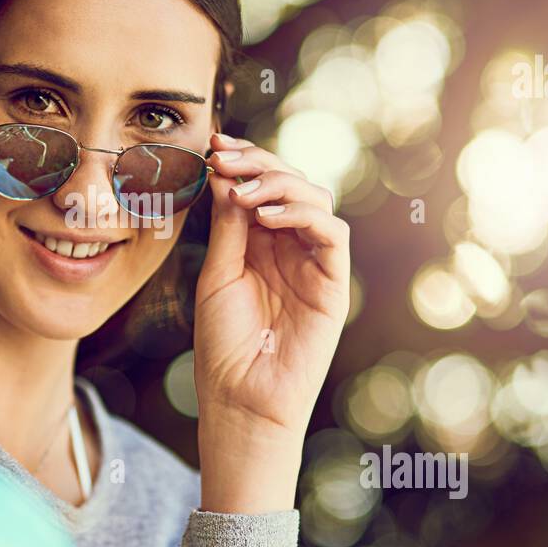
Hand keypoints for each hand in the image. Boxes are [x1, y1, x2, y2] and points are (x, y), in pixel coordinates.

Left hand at [192, 133, 350, 510]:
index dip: (244, 161)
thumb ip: (227, 226)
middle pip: (290, 185)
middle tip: (225, 156)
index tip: (214, 145)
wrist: (240, 402)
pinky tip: (265, 216)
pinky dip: (302, 214)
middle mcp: (292, 249)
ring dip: (278, 184)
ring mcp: (315, 266)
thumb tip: (225, 172)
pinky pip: (331, 235)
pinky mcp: (333, 286)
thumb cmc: (223, 347)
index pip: (262, 187)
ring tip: (242, 190)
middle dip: (259, 163)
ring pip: (315, 200)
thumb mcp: (217, 275)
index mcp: (262, 245)